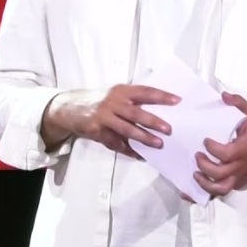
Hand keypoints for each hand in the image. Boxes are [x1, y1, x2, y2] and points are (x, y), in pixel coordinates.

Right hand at [43, 85, 180, 158]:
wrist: (69, 108)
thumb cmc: (99, 101)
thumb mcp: (115, 95)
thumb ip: (132, 101)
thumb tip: (159, 112)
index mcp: (121, 91)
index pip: (144, 92)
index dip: (161, 96)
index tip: (177, 100)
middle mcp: (113, 102)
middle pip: (136, 113)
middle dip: (153, 121)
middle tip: (169, 129)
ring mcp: (104, 117)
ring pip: (127, 129)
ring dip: (143, 138)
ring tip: (158, 144)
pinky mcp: (96, 131)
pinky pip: (116, 143)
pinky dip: (129, 150)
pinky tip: (141, 156)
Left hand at [193, 92, 246, 197]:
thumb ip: (238, 103)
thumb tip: (223, 95)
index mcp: (243, 149)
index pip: (227, 154)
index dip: (214, 150)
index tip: (205, 140)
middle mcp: (240, 165)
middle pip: (221, 174)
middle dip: (205, 166)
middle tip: (197, 155)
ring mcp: (238, 175)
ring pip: (221, 188)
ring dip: (205, 184)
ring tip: (194, 174)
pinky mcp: (235, 181)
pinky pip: (221, 192)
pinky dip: (205, 193)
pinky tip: (189, 194)